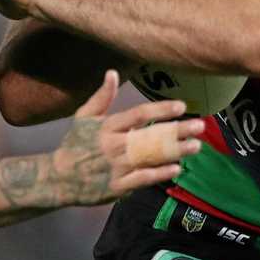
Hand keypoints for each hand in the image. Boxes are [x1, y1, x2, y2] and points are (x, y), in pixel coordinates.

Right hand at [53, 70, 203, 205]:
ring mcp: (117, 167)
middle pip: (151, 137)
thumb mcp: (83, 117)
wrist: (59, 179)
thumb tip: (113, 72)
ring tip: (195, 146)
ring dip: (176, 153)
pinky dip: (160, 174)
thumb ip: (102, 97)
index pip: (138, 115)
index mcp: (107, 127)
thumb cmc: (75, 144)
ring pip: (151, 158)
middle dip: (177, 131)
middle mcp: (114, 146)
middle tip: (200, 126)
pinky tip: (177, 168)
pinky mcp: (117, 187)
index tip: (182, 106)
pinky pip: (143, 179)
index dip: (160, 110)